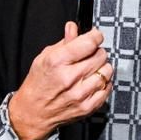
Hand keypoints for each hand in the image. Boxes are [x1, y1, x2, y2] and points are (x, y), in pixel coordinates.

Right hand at [9, 21, 111, 139]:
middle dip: (96, 52)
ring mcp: (80, 93)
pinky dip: (103, 83)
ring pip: (107, 71)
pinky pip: (107, 88)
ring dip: (101, 67)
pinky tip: (92, 82)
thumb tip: (73, 27)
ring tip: (90, 70)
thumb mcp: (44, 58)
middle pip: (101, 55)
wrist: (33, 112)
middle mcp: (70, 77)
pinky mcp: (87, 106)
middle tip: (88, 55)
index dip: (95, 36)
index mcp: (57, 62)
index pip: (89, 42)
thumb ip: (63, 42)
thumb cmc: (38, 84)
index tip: (95, 36)